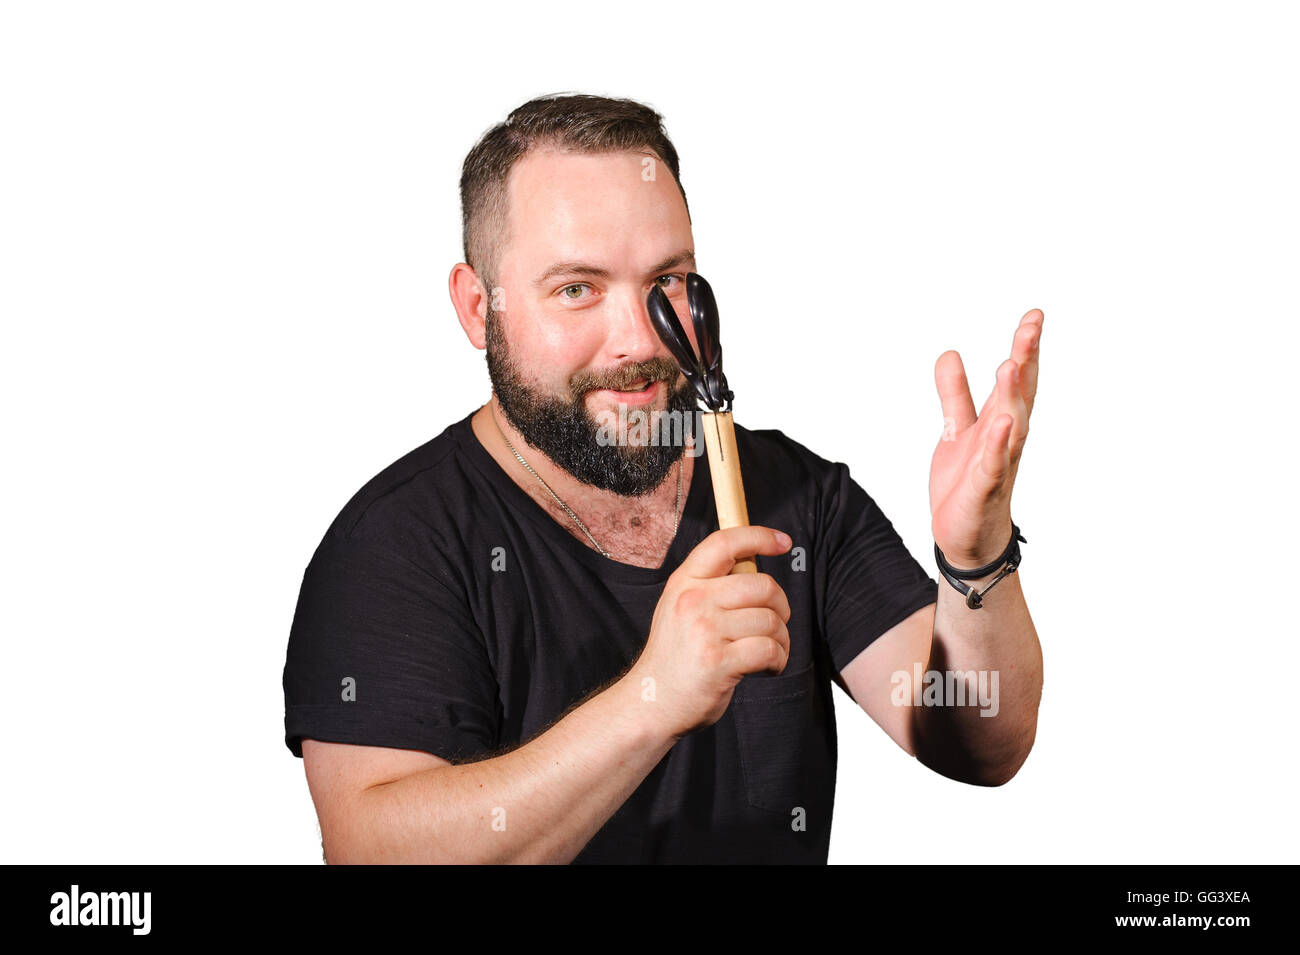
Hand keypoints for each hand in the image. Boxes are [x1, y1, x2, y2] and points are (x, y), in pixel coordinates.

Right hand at [624, 525, 792, 739]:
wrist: (651, 702)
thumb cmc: (674, 657)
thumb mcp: (679, 608)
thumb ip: (709, 586)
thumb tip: (754, 565)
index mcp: (684, 582)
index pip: (725, 543)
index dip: (759, 536)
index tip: (782, 541)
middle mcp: (693, 600)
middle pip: (762, 585)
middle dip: (781, 606)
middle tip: (776, 623)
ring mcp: (705, 631)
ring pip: (771, 621)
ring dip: (782, 639)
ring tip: (770, 651)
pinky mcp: (719, 662)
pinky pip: (769, 650)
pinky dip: (778, 660)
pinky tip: (768, 668)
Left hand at [930, 309, 1042, 567]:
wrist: (965, 537)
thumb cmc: (967, 482)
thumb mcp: (957, 429)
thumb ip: (955, 393)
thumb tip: (950, 353)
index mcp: (1002, 422)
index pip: (1018, 380)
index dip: (1026, 348)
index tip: (1035, 315)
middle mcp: (1007, 439)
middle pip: (1020, 395)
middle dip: (1026, 360)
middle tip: (1031, 325)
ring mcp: (998, 464)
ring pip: (1011, 426)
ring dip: (1012, 396)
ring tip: (1010, 364)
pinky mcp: (983, 490)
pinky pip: (993, 465)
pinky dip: (997, 445)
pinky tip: (1001, 423)